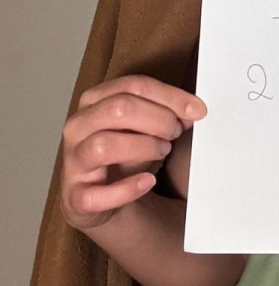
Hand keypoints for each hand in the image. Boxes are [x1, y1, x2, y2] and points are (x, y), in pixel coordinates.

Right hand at [61, 75, 206, 231]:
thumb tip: (193, 110)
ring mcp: (73, 162)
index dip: (169, 96)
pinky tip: (149, 181)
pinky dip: (127, 189)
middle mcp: (78, 127)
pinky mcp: (76, 197)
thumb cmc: (127, 153)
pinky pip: (97, 194)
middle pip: (118, 108)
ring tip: (163, 151)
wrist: (107, 199)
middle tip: (175, 133)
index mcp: (94, 100)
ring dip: (143, 147)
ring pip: (104, 145)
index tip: (197, 110)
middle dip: (157, 119)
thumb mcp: (146, 126)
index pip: (132, 86)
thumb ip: (167, 112)